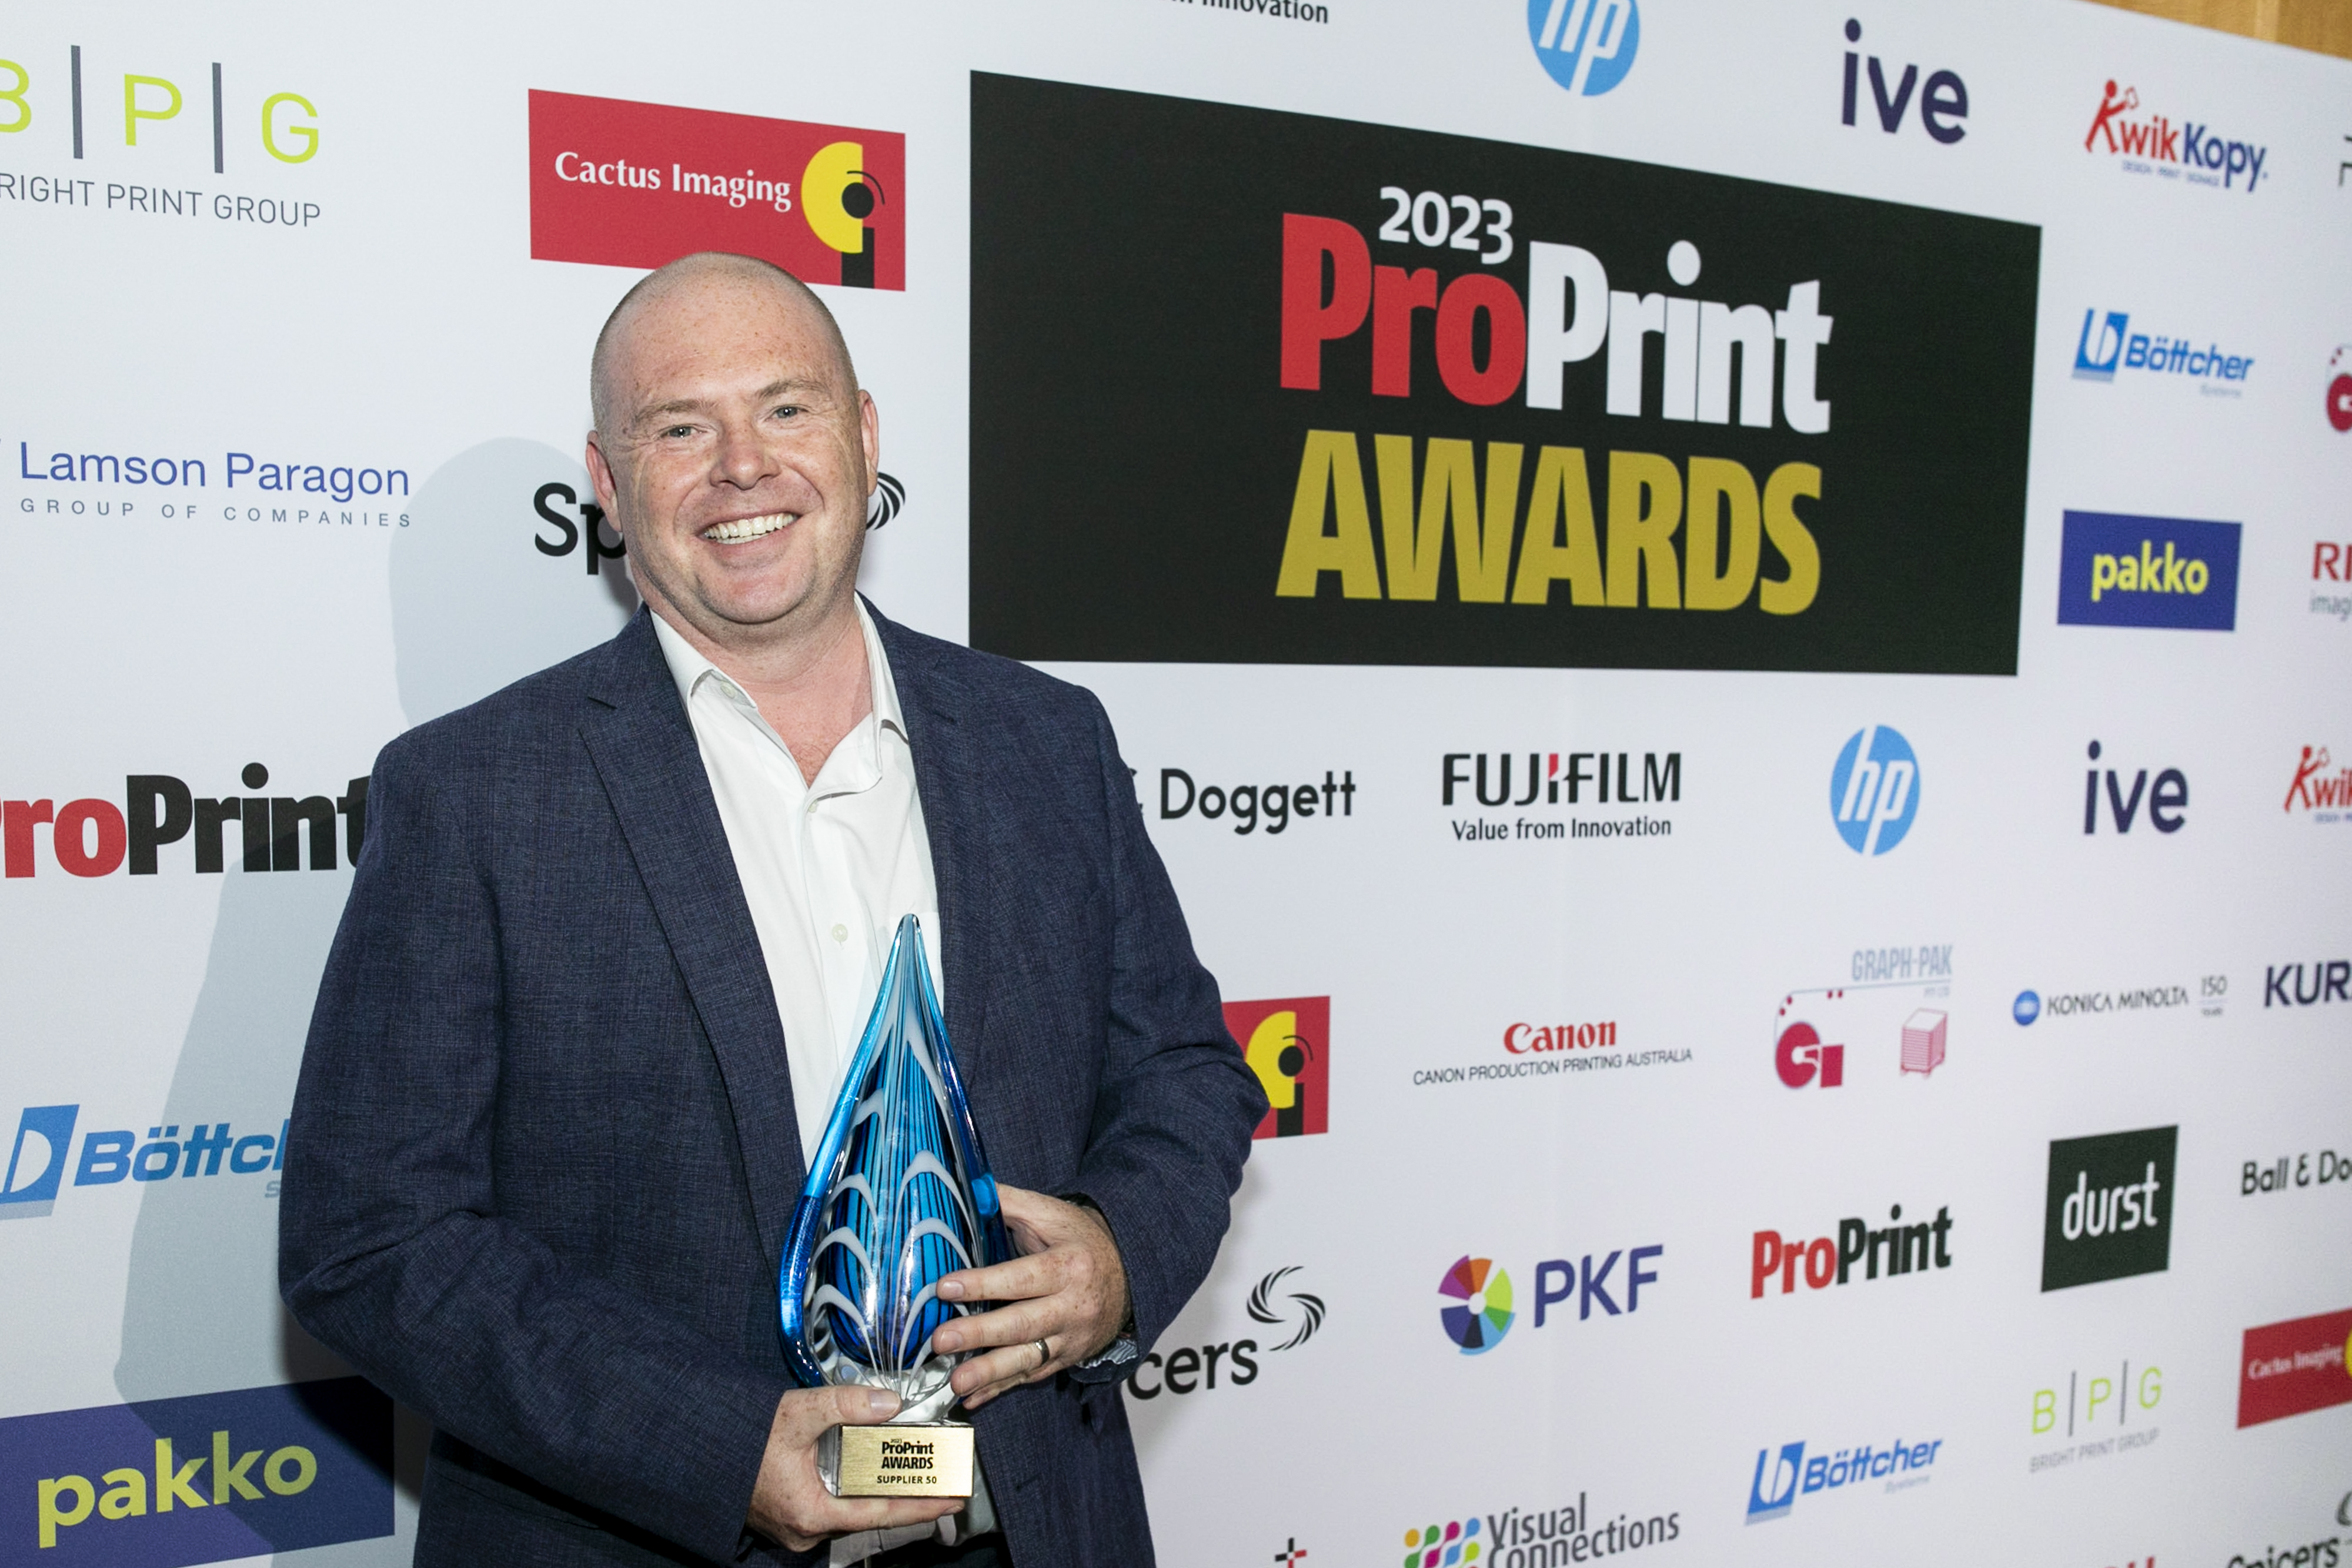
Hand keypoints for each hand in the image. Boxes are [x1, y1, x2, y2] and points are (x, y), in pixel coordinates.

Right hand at [745, 1386, 959, 1550]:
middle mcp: (806, 1528)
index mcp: (811, 1513)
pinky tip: (868, 1467)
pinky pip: (832, 1503)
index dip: (920, 1507)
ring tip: (913, 1470)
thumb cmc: (744, 1437)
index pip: (881, 1513)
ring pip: (850, 1508)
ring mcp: (797, 1525)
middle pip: (868, 1512)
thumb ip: (846, 1404)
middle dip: (905, 1495)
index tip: (951, 1501)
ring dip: (877, 1488)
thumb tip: (890, 1403)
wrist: (704, 1446)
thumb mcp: (799, 1413)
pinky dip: (853, 1487)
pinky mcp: (791, 1515)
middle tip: (941, 1480)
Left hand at [932, 1185, 1129, 1409]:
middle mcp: (1074, 1305)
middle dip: (980, 1334)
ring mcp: (1072, 1337)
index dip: (984, 1283)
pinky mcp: (1067, 1358)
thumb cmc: (1079, 1240)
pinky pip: (1032, 1376)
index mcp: (1070, 1266)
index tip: (946, 1287)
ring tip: (956, 1383)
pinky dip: (1002, 1388)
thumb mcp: (1051, 1213)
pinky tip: (973, 1398)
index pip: (1023, 1277)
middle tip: (942, 1341)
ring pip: (1028, 1358)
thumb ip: (1009, 1202)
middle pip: (1023, 1324)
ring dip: (990, 1373)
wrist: (1128, 1275)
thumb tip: (967, 1189)